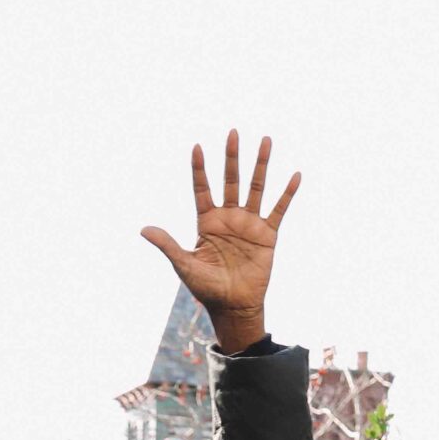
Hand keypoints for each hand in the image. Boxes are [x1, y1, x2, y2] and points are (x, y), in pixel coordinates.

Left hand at [141, 130, 299, 352]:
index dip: (199, 169)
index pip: (202, 189)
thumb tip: (143, 229)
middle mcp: (228, 218)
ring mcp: (249, 224)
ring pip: (256, 187)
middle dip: (231, 157)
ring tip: (266, 140)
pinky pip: (279, 210)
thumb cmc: (206, 288)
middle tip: (233, 133)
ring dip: (261, 164)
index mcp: (206, 222)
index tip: (196, 147)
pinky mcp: (267, 235)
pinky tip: (295, 175)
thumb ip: (168, 244)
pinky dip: (287, 193)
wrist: (233, 306)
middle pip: (230, 180)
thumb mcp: (184, 265)